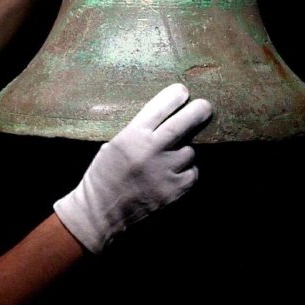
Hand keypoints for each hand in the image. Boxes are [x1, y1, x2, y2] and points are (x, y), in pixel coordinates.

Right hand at [54, 84, 211, 253]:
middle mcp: (150, 151)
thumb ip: (138, 131)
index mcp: (132, 136)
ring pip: (189, 151)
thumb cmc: (103, 175)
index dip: (174, 96)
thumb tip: (165, 117)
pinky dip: (187, 171)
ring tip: (169, 157)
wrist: (99, 213)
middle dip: (198, 111)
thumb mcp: (114, 145)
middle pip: (183, 124)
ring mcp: (164, 172)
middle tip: (205, 106)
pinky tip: (172, 174)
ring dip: (185, 150)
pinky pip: (191, 173)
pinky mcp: (173, 191)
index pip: (160, 108)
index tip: (183, 90)